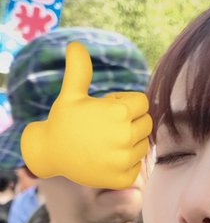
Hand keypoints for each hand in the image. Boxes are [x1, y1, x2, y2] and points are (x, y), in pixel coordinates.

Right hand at [21, 41, 152, 188]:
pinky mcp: (124, 177)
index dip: (126, 103)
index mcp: (118, 113)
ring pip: (143, 143)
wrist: (50, 153)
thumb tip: (75, 44)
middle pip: (146, 122)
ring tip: (106, 141)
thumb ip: (79, 70)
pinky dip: (126, 161)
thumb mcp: (71, 94)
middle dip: (131, 121)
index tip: (108, 109)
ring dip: (130, 141)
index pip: (143, 103)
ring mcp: (124, 159)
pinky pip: (137, 164)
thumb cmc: (63, 120)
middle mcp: (124, 136)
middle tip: (107, 126)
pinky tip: (107, 157)